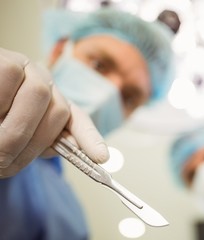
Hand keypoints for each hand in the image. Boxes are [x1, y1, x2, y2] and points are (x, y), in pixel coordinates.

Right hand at [0, 48, 108, 177]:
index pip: (75, 119)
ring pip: (40, 94)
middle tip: (3, 159)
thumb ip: (39, 142)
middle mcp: (41, 82)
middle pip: (59, 109)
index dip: (90, 137)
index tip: (101, 157)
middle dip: (33, 141)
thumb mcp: (12, 133)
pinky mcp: (3, 59)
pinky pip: (9, 78)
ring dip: (14, 126)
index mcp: (47, 102)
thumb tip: (72, 150)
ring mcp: (23, 68)